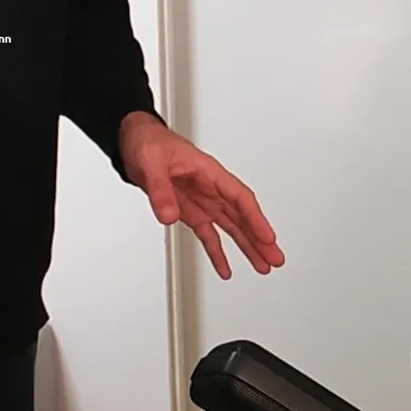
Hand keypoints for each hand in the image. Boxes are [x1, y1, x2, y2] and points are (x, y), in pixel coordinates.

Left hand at [119, 112, 284, 279]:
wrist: (135, 142)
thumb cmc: (149, 143)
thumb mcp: (152, 162)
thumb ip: (161, 190)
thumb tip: (168, 215)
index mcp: (210, 173)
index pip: (240, 198)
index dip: (256, 219)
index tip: (267, 237)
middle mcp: (211, 189)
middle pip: (243, 217)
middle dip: (260, 239)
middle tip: (274, 258)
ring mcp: (203, 202)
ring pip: (232, 228)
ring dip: (247, 247)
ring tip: (261, 265)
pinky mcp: (192, 212)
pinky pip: (209, 234)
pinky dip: (217, 252)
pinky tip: (225, 267)